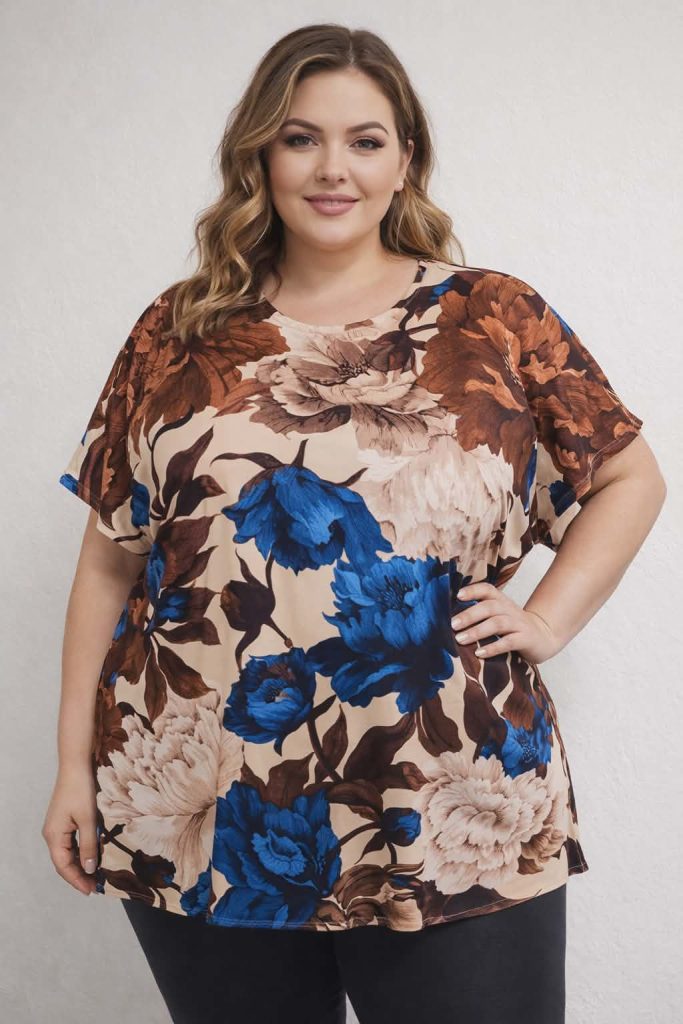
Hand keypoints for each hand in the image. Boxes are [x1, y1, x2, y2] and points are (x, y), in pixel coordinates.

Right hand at [42, 762, 98, 895]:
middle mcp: (51, 834)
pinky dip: (80, 852)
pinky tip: (91, 855)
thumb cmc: (82, 791)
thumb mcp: (89, 820)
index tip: (91, 891)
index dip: (77, 880)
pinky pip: (70, 843)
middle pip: (63, 862)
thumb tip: (90, 869)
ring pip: (67, 853)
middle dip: (78, 875)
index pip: (63, 866)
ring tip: (94, 876)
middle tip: (95, 887)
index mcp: (54, 836)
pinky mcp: (63, 820)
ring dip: (79, 865)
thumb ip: (89, 845)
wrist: (75, 766)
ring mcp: (56, 827)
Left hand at [451, 582, 563, 664]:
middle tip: (452, 625)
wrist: (544, 637)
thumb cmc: (513, 628)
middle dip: (469, 615)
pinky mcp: (526, 639)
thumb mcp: (499, 616)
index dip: (473, 590)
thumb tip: (450, 620)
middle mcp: (510, 609)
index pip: (488, 589)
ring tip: (460, 639)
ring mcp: (519, 624)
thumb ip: (481, 614)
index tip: (458, 596)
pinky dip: (493, 647)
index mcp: (501, 601)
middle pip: (489, 607)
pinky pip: (509, 642)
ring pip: (497, 623)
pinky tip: (479, 653)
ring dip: (477, 631)